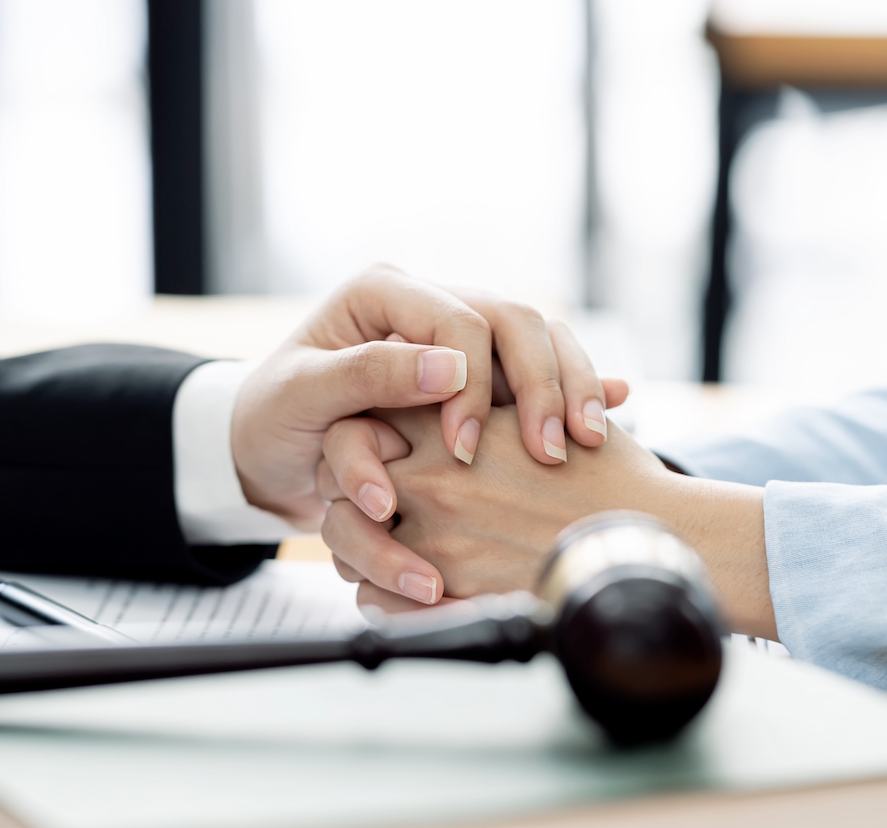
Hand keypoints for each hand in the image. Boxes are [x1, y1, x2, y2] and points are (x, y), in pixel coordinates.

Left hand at [230, 264, 626, 541]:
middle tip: (549, 451)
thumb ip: (368, 374)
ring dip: (568, 387)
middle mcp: (428, 304)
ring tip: (588, 441)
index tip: (463, 447)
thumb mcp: (301, 395)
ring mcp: (458, 337)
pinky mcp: (478, 373)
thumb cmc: (274, 418)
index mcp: (383, 292)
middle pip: (512, 320)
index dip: (473, 381)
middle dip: (540, 383)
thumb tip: (451, 367)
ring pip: (537, 341)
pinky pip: (535, 371)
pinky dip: (572, 390)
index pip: (456, 318)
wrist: (272, 448)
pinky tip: (610, 407)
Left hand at [318, 403, 660, 604]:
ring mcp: (437, 536)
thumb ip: (496, 403)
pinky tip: (394, 589)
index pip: (367, 418)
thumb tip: (467, 391)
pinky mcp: (449, 589)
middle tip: (361, 499)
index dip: (360, 435)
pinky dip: (377, 593)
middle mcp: (435, 478)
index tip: (371, 451)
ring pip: (349, 538)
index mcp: (453, 426)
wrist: (645, 546)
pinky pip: (377, 596)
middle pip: (342, 477)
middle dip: (346, 489)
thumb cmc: (609, 481)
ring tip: (374, 548)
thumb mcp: (550, 417)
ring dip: (355, 545)